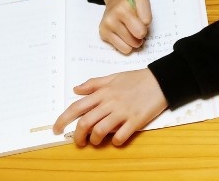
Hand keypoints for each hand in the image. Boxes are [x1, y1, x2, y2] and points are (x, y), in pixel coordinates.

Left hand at [52, 68, 167, 146]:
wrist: (161, 80)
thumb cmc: (137, 79)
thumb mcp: (114, 76)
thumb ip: (94, 83)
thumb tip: (76, 89)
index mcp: (103, 92)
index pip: (77, 107)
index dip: (63, 120)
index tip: (57, 129)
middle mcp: (110, 102)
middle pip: (85, 122)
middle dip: (77, 136)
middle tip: (78, 142)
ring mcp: (123, 112)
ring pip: (100, 131)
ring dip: (94, 140)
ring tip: (96, 142)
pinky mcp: (136, 120)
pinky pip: (120, 135)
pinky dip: (115, 141)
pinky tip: (116, 140)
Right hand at [100, 0, 151, 53]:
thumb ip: (146, 14)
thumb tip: (143, 27)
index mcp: (122, 9)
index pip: (140, 31)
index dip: (145, 27)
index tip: (142, 21)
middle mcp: (111, 19)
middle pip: (134, 41)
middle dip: (139, 36)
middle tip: (137, 26)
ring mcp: (106, 28)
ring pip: (127, 47)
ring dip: (132, 41)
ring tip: (131, 30)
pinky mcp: (103, 35)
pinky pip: (121, 48)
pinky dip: (125, 44)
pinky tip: (123, 33)